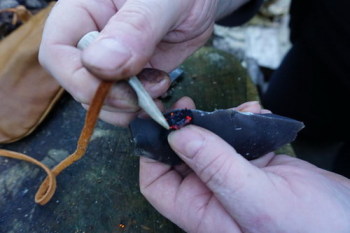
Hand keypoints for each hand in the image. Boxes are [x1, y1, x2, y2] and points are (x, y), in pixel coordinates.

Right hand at [39, 0, 246, 125]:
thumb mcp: (160, 1)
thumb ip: (133, 28)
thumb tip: (101, 64)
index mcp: (84, 10)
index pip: (57, 52)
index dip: (79, 80)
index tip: (115, 89)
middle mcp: (94, 39)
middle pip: (79, 83)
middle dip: (111, 99)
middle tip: (144, 94)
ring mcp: (114, 60)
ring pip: (103, 99)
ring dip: (130, 107)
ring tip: (161, 87)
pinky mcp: (135, 74)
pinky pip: (129, 102)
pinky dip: (146, 108)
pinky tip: (166, 95)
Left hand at [140, 101, 349, 232]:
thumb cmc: (310, 229)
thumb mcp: (257, 198)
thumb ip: (216, 167)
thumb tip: (178, 135)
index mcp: (202, 212)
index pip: (157, 183)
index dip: (153, 153)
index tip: (161, 123)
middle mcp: (212, 197)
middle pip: (182, 157)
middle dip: (188, 129)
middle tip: (191, 106)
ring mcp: (234, 180)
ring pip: (211, 144)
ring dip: (221, 123)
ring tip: (243, 112)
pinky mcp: (255, 167)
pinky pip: (238, 141)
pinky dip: (244, 125)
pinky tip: (258, 117)